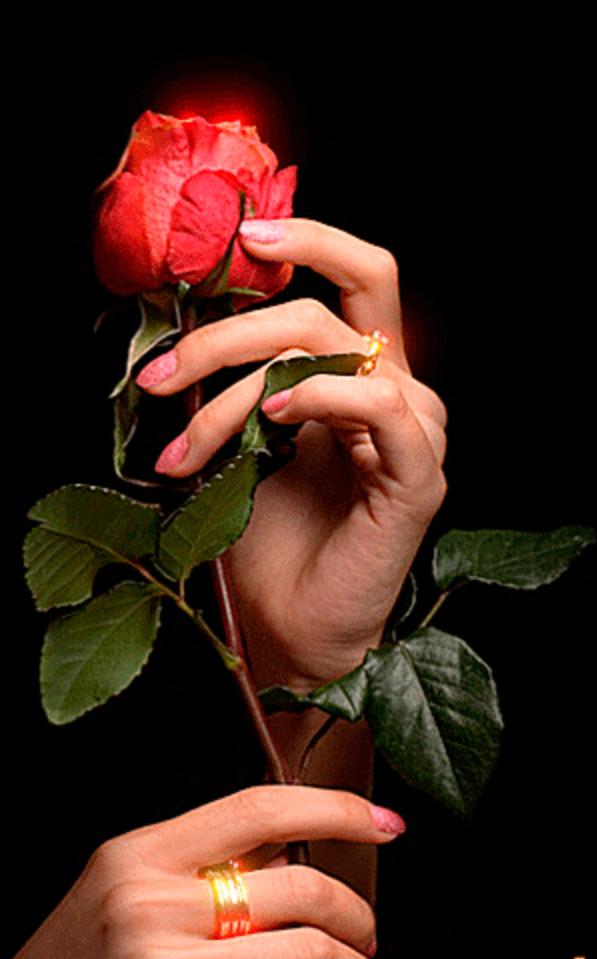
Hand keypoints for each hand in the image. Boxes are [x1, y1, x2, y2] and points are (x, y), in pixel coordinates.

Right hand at [0, 786, 403, 958]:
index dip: (336, 809)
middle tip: (369, 935)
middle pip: (296, 885)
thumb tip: (290, 846)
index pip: (258, 808)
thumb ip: (199, 866)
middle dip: (355, 912)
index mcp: (139, 854)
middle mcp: (150, 903)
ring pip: (302, 954)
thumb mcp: (116, 893)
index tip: (387, 823)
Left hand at [138, 218, 447, 691]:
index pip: (354, 276)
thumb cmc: (266, 541)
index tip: (239, 237)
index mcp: (361, 374)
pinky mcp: (419, 476)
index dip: (308, 239)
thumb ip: (236, 380)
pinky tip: (276, 416)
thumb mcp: (240, 441)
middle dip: (226, 336)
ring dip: (240, 391)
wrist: (289, 628)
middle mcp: (396, 391)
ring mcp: (414, 432)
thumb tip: (184, 325)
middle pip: (324, 308)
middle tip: (159, 377)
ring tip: (188, 447)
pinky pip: (381, 406)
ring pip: (332, 354)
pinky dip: (322, 395)